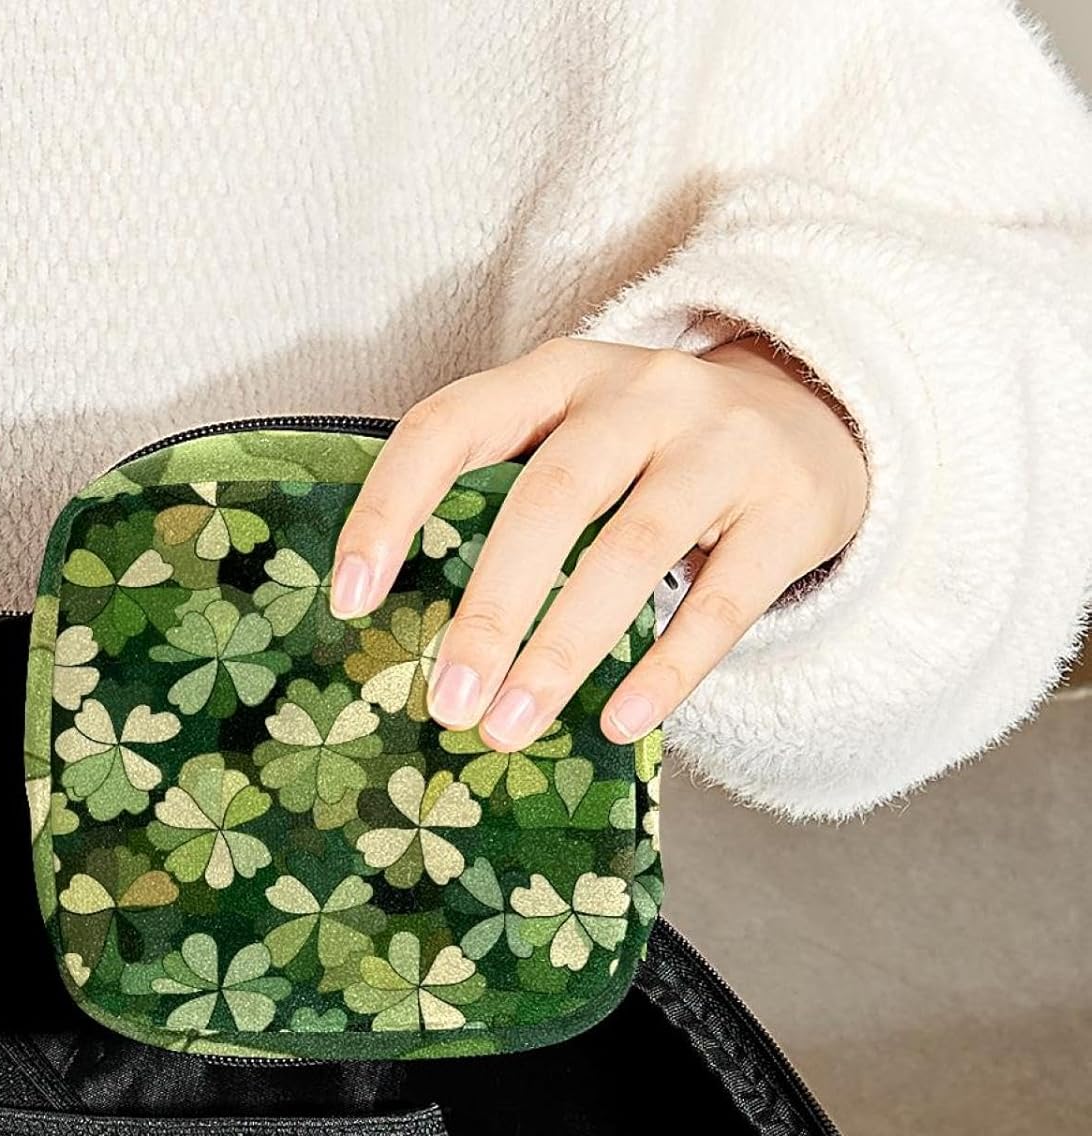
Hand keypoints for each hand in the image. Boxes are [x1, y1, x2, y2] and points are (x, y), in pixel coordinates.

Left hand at [329, 336, 867, 747]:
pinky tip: (621, 725)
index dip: (391, 508)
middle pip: (549, 499)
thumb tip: (409, 626)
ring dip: (562, 649)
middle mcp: (638, 395)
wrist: (820, 411)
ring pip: (631, 551)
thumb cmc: (655, 448)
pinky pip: (723, 603)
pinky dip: (668, 668)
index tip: (348, 599)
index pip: (451, 425)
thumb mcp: (576, 435)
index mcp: (558, 374)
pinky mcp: (788, 511)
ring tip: (510, 727)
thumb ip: (506, 495)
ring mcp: (721, 447)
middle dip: (490, 611)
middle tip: (446, 702)